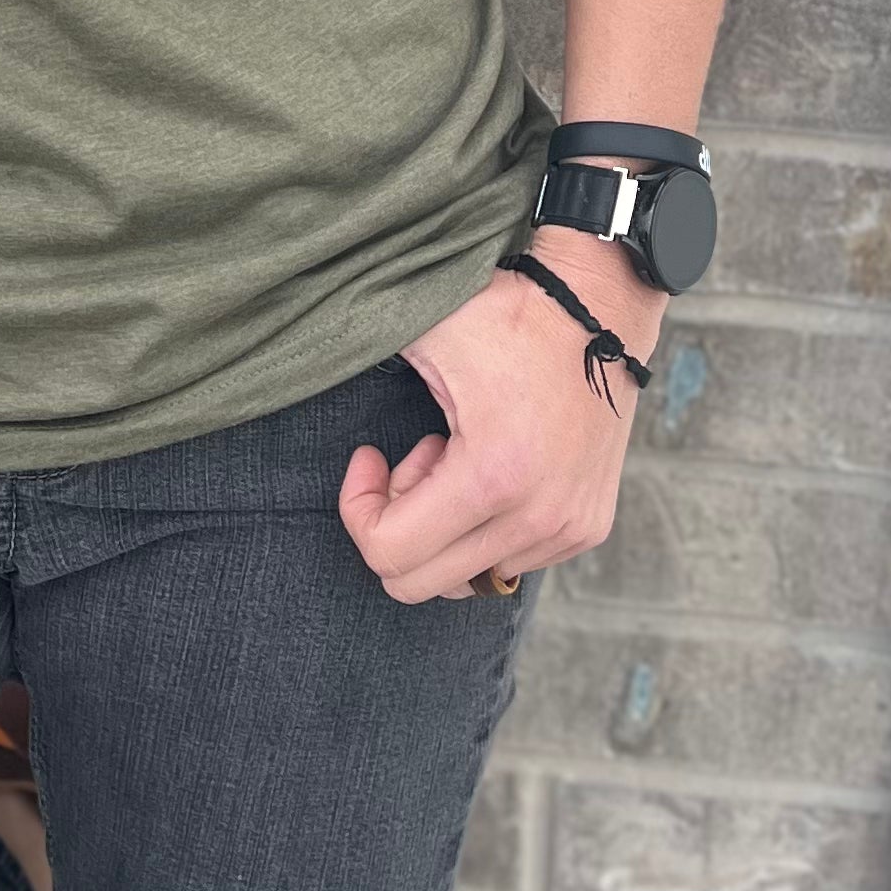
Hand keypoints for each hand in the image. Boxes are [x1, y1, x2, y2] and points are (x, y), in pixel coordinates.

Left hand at [336, 234, 652, 607]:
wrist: (602, 306)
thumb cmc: (509, 315)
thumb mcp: (425, 334)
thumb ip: (360, 360)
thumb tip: (287, 368)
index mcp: (491, 476)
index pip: (389, 554)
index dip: (360, 509)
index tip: (369, 458)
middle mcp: (536, 518)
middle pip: (419, 583)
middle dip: (400, 524)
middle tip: (415, 459)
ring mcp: (567, 530)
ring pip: (465, 579)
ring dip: (446, 526)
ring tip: (459, 456)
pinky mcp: (586, 529)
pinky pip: (508, 562)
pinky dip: (486, 527)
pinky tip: (498, 465)